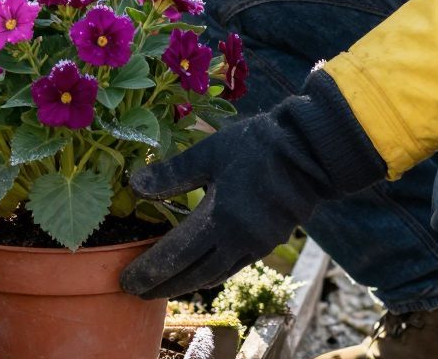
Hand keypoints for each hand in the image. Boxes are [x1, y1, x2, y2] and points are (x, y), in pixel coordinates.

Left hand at [120, 71, 384, 299]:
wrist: (311, 151)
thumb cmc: (258, 145)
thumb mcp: (210, 152)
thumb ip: (172, 172)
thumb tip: (134, 185)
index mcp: (220, 219)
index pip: (176, 254)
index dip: (150, 270)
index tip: (127, 281)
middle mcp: (237, 240)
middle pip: (193, 274)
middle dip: (164, 285)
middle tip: (137, 292)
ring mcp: (256, 245)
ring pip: (215, 275)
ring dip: (188, 284)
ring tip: (166, 286)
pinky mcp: (268, 242)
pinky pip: (234, 267)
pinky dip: (212, 274)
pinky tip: (203, 271)